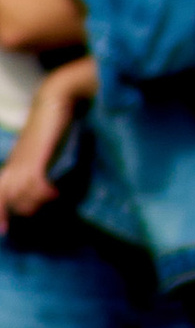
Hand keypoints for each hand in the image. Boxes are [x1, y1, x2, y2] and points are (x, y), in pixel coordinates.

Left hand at [0, 58, 94, 217]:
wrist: (56, 95)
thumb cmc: (53, 120)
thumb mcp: (43, 147)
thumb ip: (41, 162)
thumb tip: (48, 179)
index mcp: (14, 162)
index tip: (2, 231)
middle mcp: (14, 163)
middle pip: (3, 195)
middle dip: (10, 211)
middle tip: (21, 222)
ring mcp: (24, 159)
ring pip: (17, 193)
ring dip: (34, 203)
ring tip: (51, 200)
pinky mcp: (37, 156)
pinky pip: (34, 183)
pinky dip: (44, 193)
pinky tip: (56, 192)